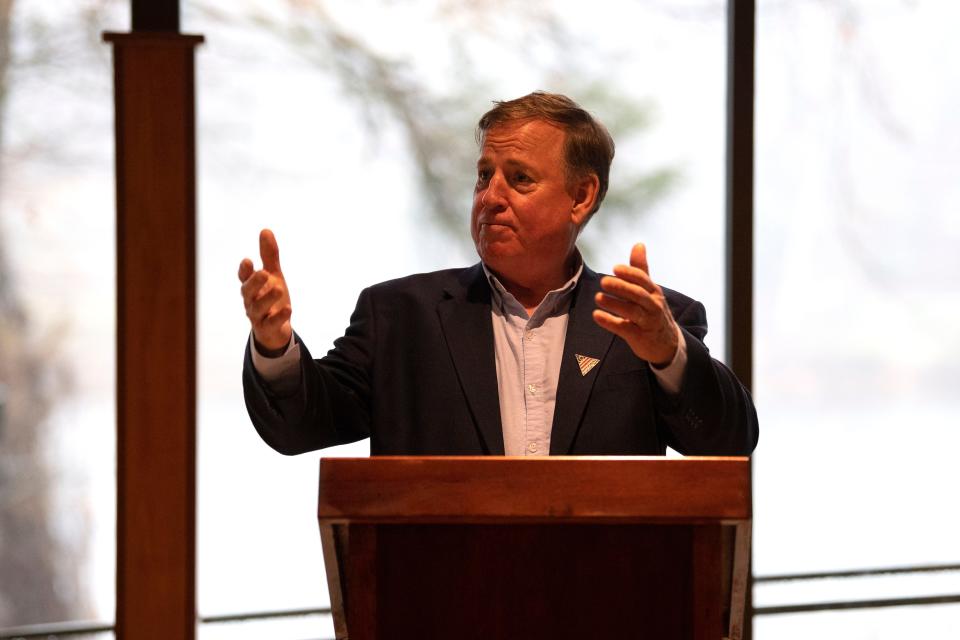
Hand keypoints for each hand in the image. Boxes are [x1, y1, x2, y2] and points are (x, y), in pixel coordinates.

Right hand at [238, 229, 292, 354]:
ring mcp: (258, 316)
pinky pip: (271, 324)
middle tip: (264, 273)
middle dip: (254, 282)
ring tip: (279, 288)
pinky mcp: (267, 328)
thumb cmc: (270, 298)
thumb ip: (269, 256)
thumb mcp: (273, 276)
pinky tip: (288, 308)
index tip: (247, 261)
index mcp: (252, 287)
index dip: (244, 271)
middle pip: (248, 292)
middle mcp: (251, 301)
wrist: (275, 329)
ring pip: (258, 308)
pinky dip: (278, 317)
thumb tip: (265, 230)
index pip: (244, 277)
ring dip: (267, 299)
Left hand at [592, 243, 678, 366]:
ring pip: (632, 312)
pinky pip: (625, 329)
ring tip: (598, 298)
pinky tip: (597, 316)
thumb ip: (641, 269)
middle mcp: (653, 306)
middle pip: (638, 295)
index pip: (643, 280)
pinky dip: (610, 322)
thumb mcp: (650, 290)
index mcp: (654, 292)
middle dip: (621, 287)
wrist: (667, 343)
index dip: (630, 274)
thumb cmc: (654, 312)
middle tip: (603, 282)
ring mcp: (647, 323)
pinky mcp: (640, 338)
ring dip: (614, 304)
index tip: (615, 268)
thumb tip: (638, 244)